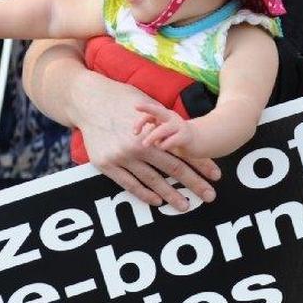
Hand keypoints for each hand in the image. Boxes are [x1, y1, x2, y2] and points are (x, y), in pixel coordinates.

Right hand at [72, 73, 220, 211]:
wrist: (87, 100)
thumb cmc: (119, 97)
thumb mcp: (148, 104)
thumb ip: (165, 121)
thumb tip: (184, 133)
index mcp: (152, 131)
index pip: (183, 151)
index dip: (201, 164)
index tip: (215, 175)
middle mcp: (139, 146)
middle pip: (173, 169)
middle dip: (194, 183)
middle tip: (210, 196)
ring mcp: (122, 157)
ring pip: (153, 181)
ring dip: (171, 195)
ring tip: (185, 205)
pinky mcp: (106, 165)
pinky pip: (129, 184)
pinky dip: (144, 194)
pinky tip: (157, 201)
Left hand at [133, 102, 194, 153]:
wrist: (199, 140)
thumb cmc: (175, 136)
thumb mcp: (163, 132)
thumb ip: (153, 131)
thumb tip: (140, 135)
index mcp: (164, 115)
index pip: (150, 113)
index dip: (140, 121)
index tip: (134, 132)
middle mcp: (171, 117)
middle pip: (158, 111)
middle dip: (147, 107)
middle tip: (136, 106)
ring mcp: (179, 126)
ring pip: (162, 130)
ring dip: (152, 137)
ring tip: (145, 144)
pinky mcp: (185, 136)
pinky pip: (171, 141)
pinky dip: (163, 145)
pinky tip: (162, 147)